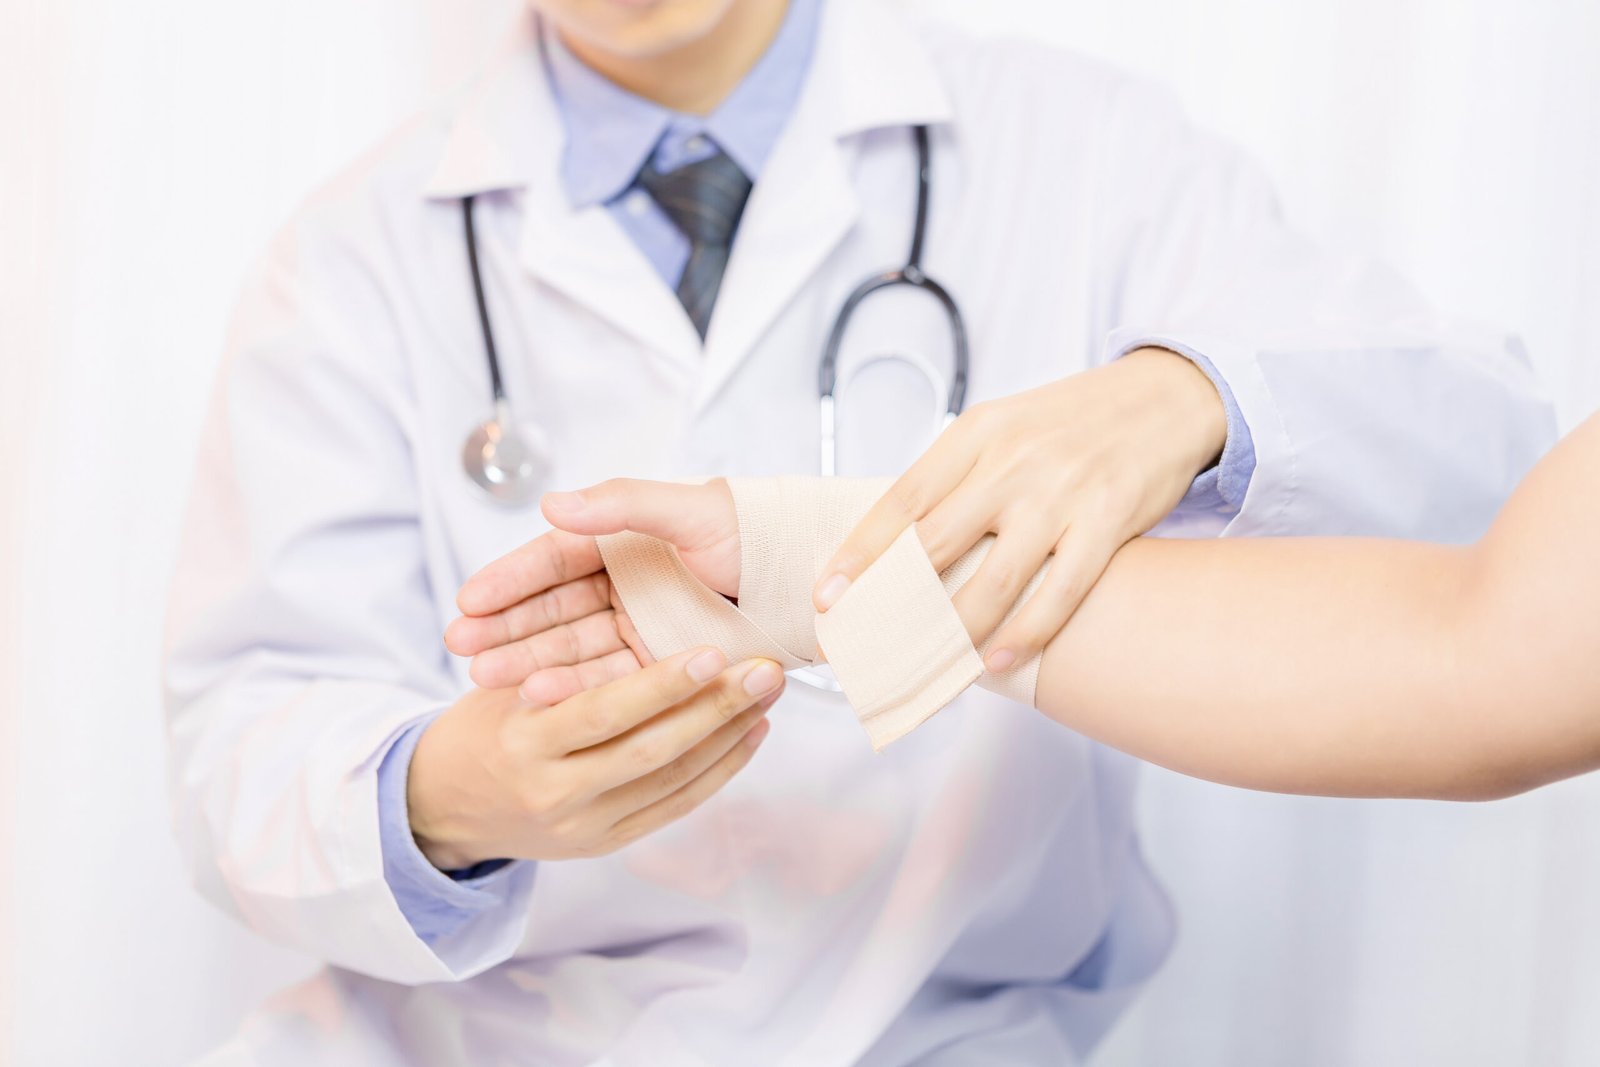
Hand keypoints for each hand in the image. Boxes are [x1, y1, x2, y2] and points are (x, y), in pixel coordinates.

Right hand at [407, 647, 783, 867]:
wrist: (445, 809)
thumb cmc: (483, 726)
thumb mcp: (500, 686)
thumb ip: (555, 660)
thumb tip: (627, 605)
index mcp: (523, 742)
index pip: (602, 712)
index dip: (660, 684)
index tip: (710, 650)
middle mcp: (555, 792)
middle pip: (650, 751)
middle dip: (715, 709)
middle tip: (764, 670)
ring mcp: (584, 826)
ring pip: (672, 780)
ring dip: (729, 737)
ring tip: (768, 694)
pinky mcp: (605, 844)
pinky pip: (674, 806)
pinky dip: (718, 771)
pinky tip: (750, 735)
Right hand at [446, 479, 740, 705]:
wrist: (818, 582)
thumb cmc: (757, 533)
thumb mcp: (690, 510)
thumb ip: (622, 505)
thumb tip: (553, 504)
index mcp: (624, 542)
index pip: (553, 561)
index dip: (511, 580)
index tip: (468, 599)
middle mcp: (625, 587)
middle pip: (553, 609)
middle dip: (504, 628)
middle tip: (459, 646)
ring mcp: (640, 629)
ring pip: (572, 649)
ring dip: (528, 662)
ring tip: (487, 678)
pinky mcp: (660, 668)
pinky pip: (608, 681)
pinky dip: (572, 689)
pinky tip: (537, 696)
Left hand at [812, 348, 1226, 670]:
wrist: (1165, 397)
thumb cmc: (1070, 423)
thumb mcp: (1002, 428)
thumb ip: (955, 477)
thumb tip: (897, 545)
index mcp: (975, 434)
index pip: (902, 500)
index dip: (860, 553)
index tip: (827, 595)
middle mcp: (1011, 462)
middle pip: (936, 545)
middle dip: (893, 604)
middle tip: (866, 647)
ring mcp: (1060, 493)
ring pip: (994, 579)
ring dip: (955, 631)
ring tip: (927, 667)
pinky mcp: (1108, 521)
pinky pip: (1059, 590)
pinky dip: (1025, 631)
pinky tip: (996, 659)